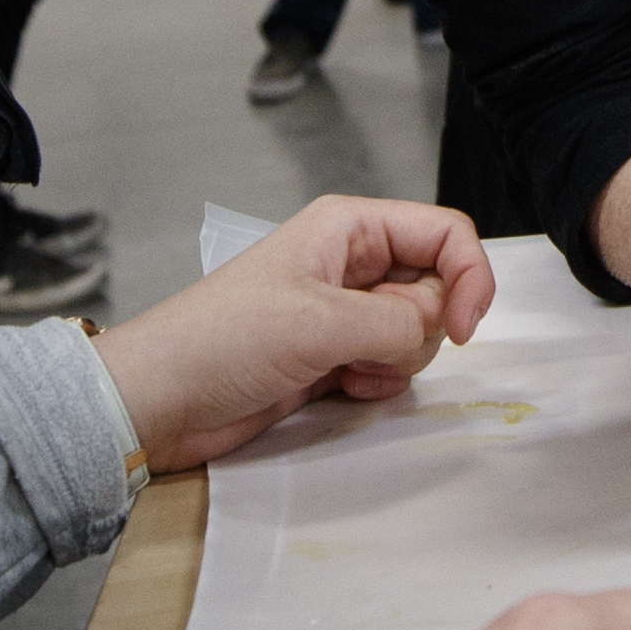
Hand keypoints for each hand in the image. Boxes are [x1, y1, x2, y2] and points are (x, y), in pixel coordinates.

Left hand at [88, 195, 495, 473]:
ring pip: (417, 332)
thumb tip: (436, 328)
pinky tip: (338, 389)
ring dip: (396, 360)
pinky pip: (390, 366)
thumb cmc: (222, 341)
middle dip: (421, 327)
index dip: (469, 277)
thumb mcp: (319, 322)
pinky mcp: (334, 357)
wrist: (161, 401)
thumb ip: (397, 321)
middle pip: (436, 287)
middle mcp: (352, 264)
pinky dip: (378, 382)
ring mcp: (344, 314)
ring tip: (344, 370)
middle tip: (370, 348)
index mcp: (348, 228)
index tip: (464, 330)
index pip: (445, 232)